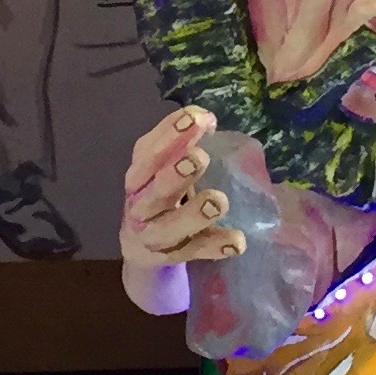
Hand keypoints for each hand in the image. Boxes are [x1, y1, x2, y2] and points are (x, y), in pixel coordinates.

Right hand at [121, 107, 245, 269]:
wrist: (139, 246)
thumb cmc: (158, 194)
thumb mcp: (160, 167)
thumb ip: (180, 143)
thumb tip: (206, 118)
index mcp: (138, 178)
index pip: (147, 154)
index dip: (169, 135)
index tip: (196, 117)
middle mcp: (141, 207)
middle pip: (154, 192)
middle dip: (175, 174)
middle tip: (199, 157)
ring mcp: (156, 236)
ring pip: (169, 228)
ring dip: (193, 214)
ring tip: (218, 200)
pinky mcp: (175, 257)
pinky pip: (195, 253)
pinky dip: (215, 248)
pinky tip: (237, 241)